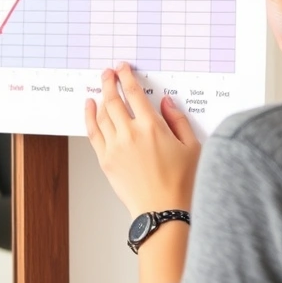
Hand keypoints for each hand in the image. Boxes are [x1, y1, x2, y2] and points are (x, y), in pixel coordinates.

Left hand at [85, 62, 200, 218]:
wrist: (164, 213)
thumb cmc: (182, 185)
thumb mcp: (192, 147)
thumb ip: (178, 121)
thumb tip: (167, 102)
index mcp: (152, 127)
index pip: (133, 93)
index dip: (126, 77)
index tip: (123, 68)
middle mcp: (130, 134)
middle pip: (113, 100)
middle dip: (109, 82)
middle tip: (108, 73)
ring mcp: (115, 148)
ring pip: (101, 114)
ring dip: (100, 97)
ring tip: (100, 87)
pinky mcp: (106, 161)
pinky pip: (93, 133)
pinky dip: (89, 117)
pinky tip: (89, 108)